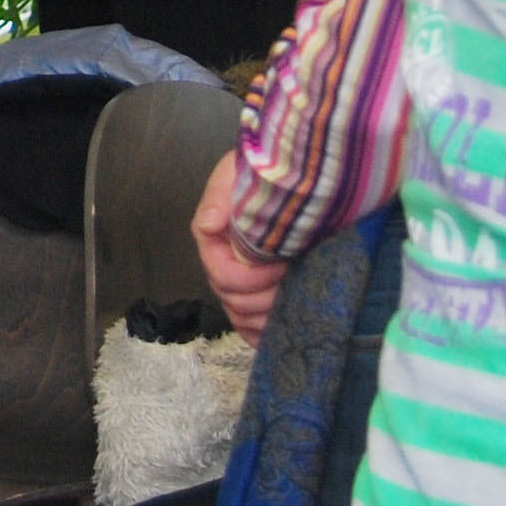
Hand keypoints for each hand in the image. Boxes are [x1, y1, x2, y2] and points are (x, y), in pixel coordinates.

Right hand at [193, 155, 289, 338]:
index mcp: (215, 239)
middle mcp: (222, 263)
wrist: (295, 174)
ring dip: (266, 318)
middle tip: (295, 281)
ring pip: (241, 318)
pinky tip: (278, 333)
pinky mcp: (257, 293)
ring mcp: (239, 282)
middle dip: (265, 299)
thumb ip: (220, 195)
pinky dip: (261, 333)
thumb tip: (210, 224)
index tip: (282, 264)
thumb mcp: (239, 171)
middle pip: (233, 302)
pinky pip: (249, 326)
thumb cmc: (267, 171)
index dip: (252, 278)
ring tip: (294, 303)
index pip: (224, 275)